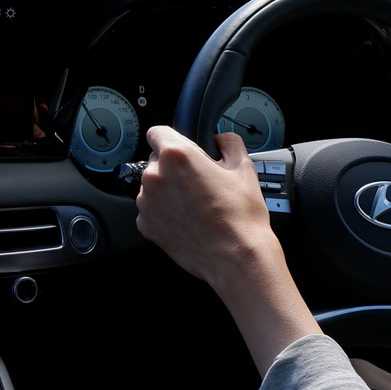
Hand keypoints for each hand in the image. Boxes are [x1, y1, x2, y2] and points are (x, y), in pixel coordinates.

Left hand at [136, 125, 320, 375]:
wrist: (236, 258)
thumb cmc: (241, 216)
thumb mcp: (244, 168)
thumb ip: (229, 143)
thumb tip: (222, 139)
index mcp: (175, 155)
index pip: (157, 131)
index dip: (172, 137)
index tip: (180, 146)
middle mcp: (154, 176)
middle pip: (156, 160)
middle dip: (174, 167)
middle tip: (198, 182)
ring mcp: (147, 203)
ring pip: (153, 186)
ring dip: (168, 190)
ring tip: (195, 204)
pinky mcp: (146, 225)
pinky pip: (151, 209)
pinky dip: (164, 212)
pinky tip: (188, 219)